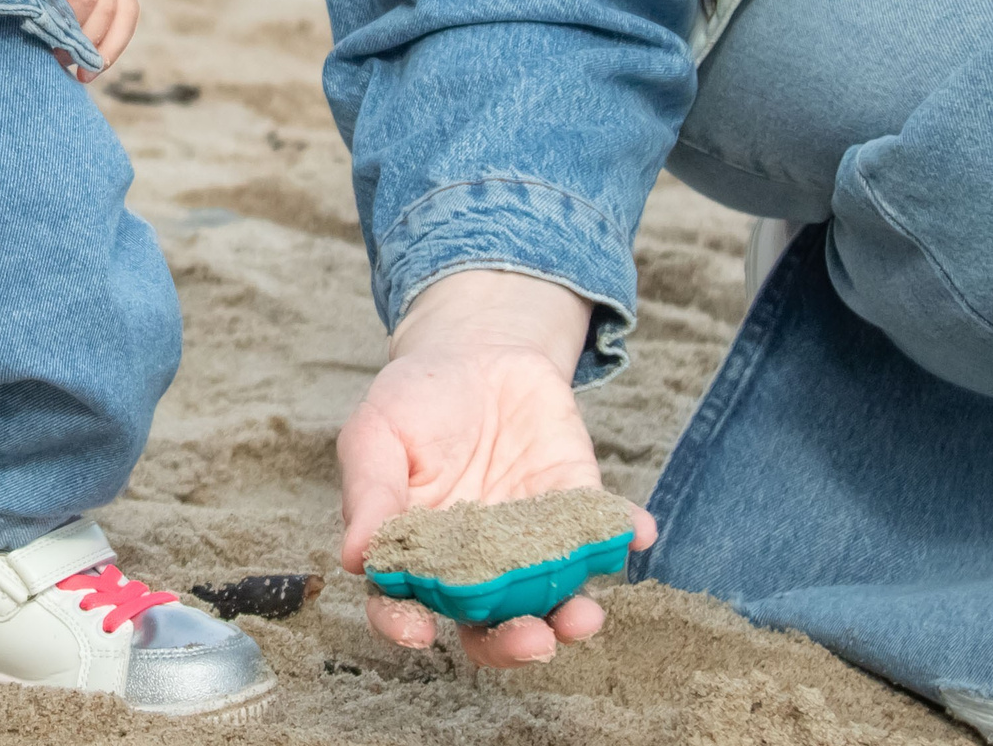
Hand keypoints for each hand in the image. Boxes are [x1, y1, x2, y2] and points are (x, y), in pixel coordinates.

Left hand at [16, 0, 138, 68]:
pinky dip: (118, 36)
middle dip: (90, 43)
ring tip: (90, 72)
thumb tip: (49, 39)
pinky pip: (130, 9)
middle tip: (67, 66)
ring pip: (128, 11)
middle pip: (109, 7)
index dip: (73, 27)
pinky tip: (101, 57)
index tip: (54, 48)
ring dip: (111, 47)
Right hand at [338, 269, 655, 667]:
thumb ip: (371, 492)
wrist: (479, 350)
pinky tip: (637, 531)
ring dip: (572, 614)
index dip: (407, 625)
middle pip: (489, 624)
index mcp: (416, 553)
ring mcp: (530, 541)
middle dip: (512, 643)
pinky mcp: (575, 505)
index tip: (418, 631)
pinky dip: (624, 536)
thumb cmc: (416, 398)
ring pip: (551, 596)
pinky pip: (603, 533)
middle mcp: (475, 564)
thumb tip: (355, 557)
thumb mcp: (377, 431)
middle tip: (532, 640)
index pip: (405, 606)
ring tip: (585, 616)